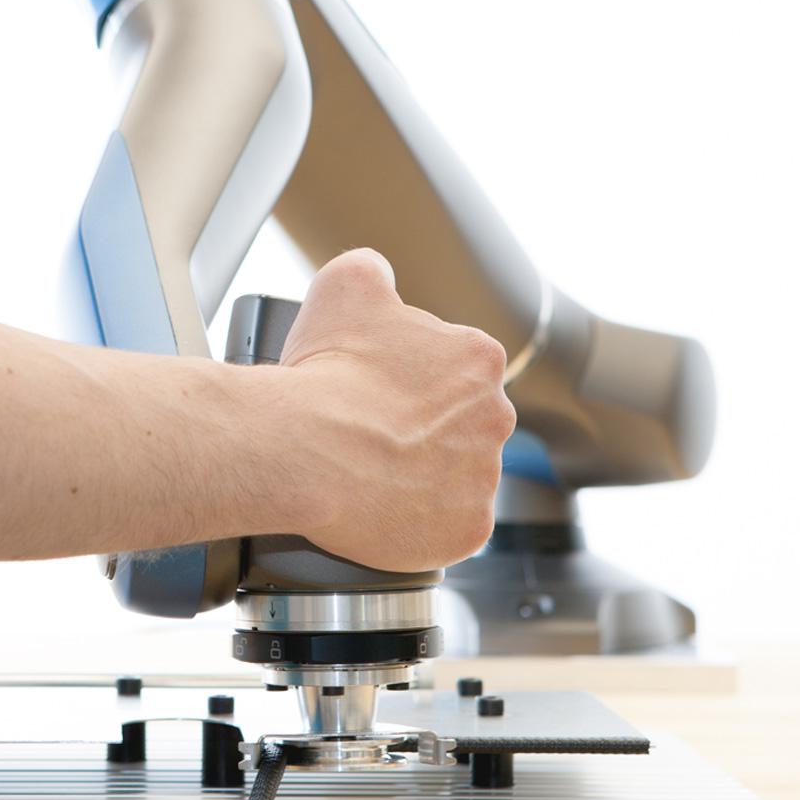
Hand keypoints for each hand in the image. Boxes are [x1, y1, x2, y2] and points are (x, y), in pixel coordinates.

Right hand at [272, 250, 514, 572]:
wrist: (304, 448)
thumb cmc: (326, 372)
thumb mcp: (345, 284)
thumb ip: (374, 269)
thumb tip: (380, 273)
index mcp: (479, 358)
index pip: (456, 368)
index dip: (412, 379)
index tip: (379, 391)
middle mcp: (495, 417)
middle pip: (461, 425)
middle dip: (422, 429)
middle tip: (371, 433)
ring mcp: (484, 479)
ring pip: (456, 478)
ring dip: (422, 476)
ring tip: (369, 473)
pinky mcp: (468, 531)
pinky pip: (448, 528)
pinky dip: (418, 523)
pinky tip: (380, 508)